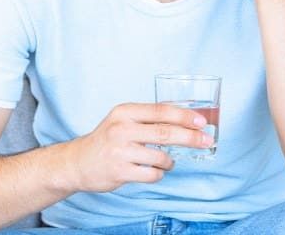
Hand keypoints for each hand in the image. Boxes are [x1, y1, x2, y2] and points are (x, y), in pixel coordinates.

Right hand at [65, 103, 212, 192]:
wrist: (78, 162)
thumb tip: (184, 113)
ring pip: (161, 157)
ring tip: (166, 161)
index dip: (184, 115)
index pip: (160, 111)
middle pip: (165, 132)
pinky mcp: (120, 171)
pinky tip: (154, 170)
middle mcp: (121, 129)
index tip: (201, 121)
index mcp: (124, 112)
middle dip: (190, 137)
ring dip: (170, 161)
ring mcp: (120, 151)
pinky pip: (152, 174)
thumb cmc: (106, 139)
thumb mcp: (122, 120)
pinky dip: (159, 173)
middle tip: (206, 140)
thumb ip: (148, 116)